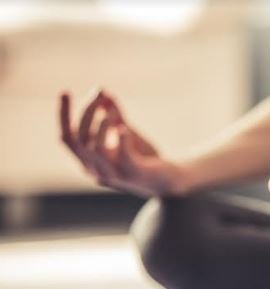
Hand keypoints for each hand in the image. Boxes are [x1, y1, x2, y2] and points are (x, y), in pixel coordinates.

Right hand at [59, 90, 186, 196]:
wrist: (170, 180)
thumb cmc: (145, 157)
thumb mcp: (126, 133)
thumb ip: (114, 115)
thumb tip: (102, 92)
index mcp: (89, 161)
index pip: (67, 138)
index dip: (63, 115)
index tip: (65, 91)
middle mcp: (96, 171)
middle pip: (79, 140)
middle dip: (86, 113)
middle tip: (99, 94)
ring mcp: (114, 175)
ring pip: (95, 149)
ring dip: (103, 124)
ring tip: (114, 110)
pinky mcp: (133, 175)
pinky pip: (122, 157)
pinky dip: (122, 140)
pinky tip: (124, 128)